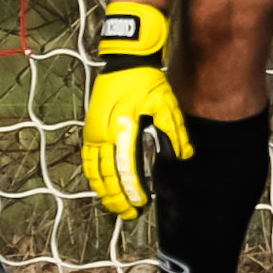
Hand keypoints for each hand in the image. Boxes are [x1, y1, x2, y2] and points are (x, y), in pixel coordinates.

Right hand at [81, 0, 192, 218]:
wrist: (126, 58)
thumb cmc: (147, 80)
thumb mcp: (166, 104)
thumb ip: (175, 132)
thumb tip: (184, 156)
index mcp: (123, 129)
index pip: (126, 169)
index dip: (132, 191)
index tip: (141, 205)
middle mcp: (104, 133)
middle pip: (106, 175)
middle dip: (116, 198)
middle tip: (129, 215)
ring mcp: (94, 130)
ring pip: (93, 169)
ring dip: (103, 190)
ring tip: (114, 205)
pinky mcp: (91, 126)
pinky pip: (88, 158)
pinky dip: (94, 175)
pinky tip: (101, 184)